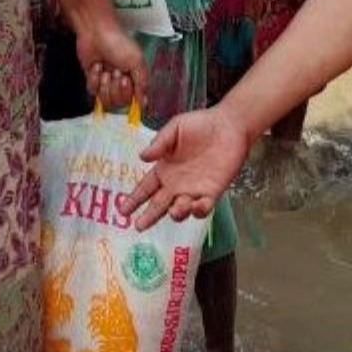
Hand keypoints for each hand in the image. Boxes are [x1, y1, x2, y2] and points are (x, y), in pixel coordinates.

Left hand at [76, 19, 144, 106]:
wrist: (96, 32)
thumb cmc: (118, 41)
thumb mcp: (137, 61)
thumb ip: (142, 84)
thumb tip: (143, 102)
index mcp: (135, 78)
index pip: (133, 100)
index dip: (128, 94)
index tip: (125, 80)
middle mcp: (121, 82)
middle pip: (119, 103)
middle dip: (115, 88)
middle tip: (115, 72)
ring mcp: (107, 82)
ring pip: (105, 100)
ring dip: (105, 85)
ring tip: (105, 70)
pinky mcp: (93, 80)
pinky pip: (93, 91)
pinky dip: (94, 79)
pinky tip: (97, 66)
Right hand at [128, 107, 251, 229]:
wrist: (229, 126)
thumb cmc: (200, 125)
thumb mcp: (175, 128)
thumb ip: (160, 143)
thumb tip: (142, 156)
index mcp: (164, 169)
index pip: (145, 188)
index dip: (134, 199)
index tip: (122, 211)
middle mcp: (176, 184)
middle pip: (158, 204)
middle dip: (149, 216)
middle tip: (139, 226)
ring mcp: (194, 190)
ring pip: (180, 210)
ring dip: (176, 213)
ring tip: (174, 211)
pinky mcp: (212, 192)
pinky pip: (203, 208)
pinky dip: (198, 210)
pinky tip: (196, 205)